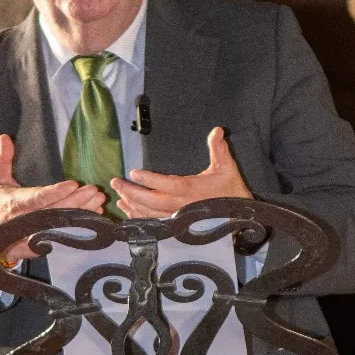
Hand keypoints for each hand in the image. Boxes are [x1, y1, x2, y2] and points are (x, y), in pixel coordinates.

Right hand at [0, 134, 103, 261]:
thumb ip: (2, 159)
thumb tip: (5, 137)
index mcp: (15, 203)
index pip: (39, 198)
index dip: (56, 192)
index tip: (74, 184)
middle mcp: (26, 221)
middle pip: (56, 211)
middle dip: (77, 201)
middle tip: (94, 190)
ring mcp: (35, 234)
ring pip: (62, 223)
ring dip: (83, 213)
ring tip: (99, 201)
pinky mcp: (41, 244)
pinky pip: (64, 234)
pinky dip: (80, 226)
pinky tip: (93, 217)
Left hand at [112, 126, 251, 217]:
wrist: (237, 215)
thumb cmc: (230, 189)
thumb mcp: (227, 167)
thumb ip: (219, 149)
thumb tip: (217, 130)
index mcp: (193, 190)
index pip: (168, 184)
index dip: (150, 180)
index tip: (133, 173)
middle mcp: (183, 206)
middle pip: (153, 202)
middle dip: (132, 192)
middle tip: (116, 182)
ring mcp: (178, 217)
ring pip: (151, 214)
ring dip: (132, 205)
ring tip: (118, 194)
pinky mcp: (176, 224)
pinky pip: (153, 223)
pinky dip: (139, 216)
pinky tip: (127, 209)